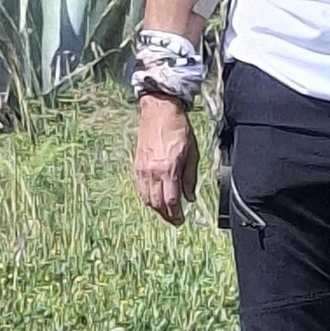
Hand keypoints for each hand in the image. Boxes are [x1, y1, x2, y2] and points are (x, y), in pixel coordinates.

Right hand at [134, 94, 199, 226]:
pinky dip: (147, 198)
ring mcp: (142, 169)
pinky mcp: (137, 165)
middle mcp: (153, 172)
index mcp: (168, 169)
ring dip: (156, 209)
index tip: (181, 220)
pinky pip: (140, 188)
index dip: (176, 214)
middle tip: (175, 220)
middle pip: (157, 204)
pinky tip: (154, 199)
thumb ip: (190, 178)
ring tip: (165, 212)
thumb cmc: (178, 128)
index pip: (171, 201)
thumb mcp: (192, 153)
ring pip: (147, 198)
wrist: (160, 110)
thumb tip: (189, 197)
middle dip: (166, 215)